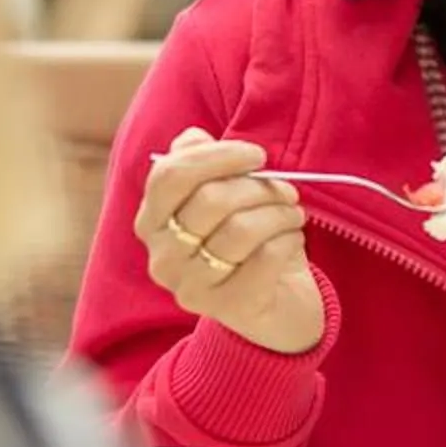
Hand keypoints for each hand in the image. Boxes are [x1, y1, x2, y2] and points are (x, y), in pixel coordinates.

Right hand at [135, 127, 323, 355]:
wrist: (276, 306)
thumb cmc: (248, 243)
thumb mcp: (224, 197)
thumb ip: (202, 163)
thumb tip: (193, 138)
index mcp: (152, 222)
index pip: (170, 175)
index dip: (218, 156)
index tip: (257, 155)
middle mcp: (163, 258)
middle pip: (210, 200)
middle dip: (259, 187)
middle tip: (285, 191)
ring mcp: (192, 287)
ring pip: (240, 229)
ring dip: (279, 213)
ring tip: (293, 215)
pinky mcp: (230, 307)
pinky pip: (266, 257)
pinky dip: (288, 240)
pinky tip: (293, 240)